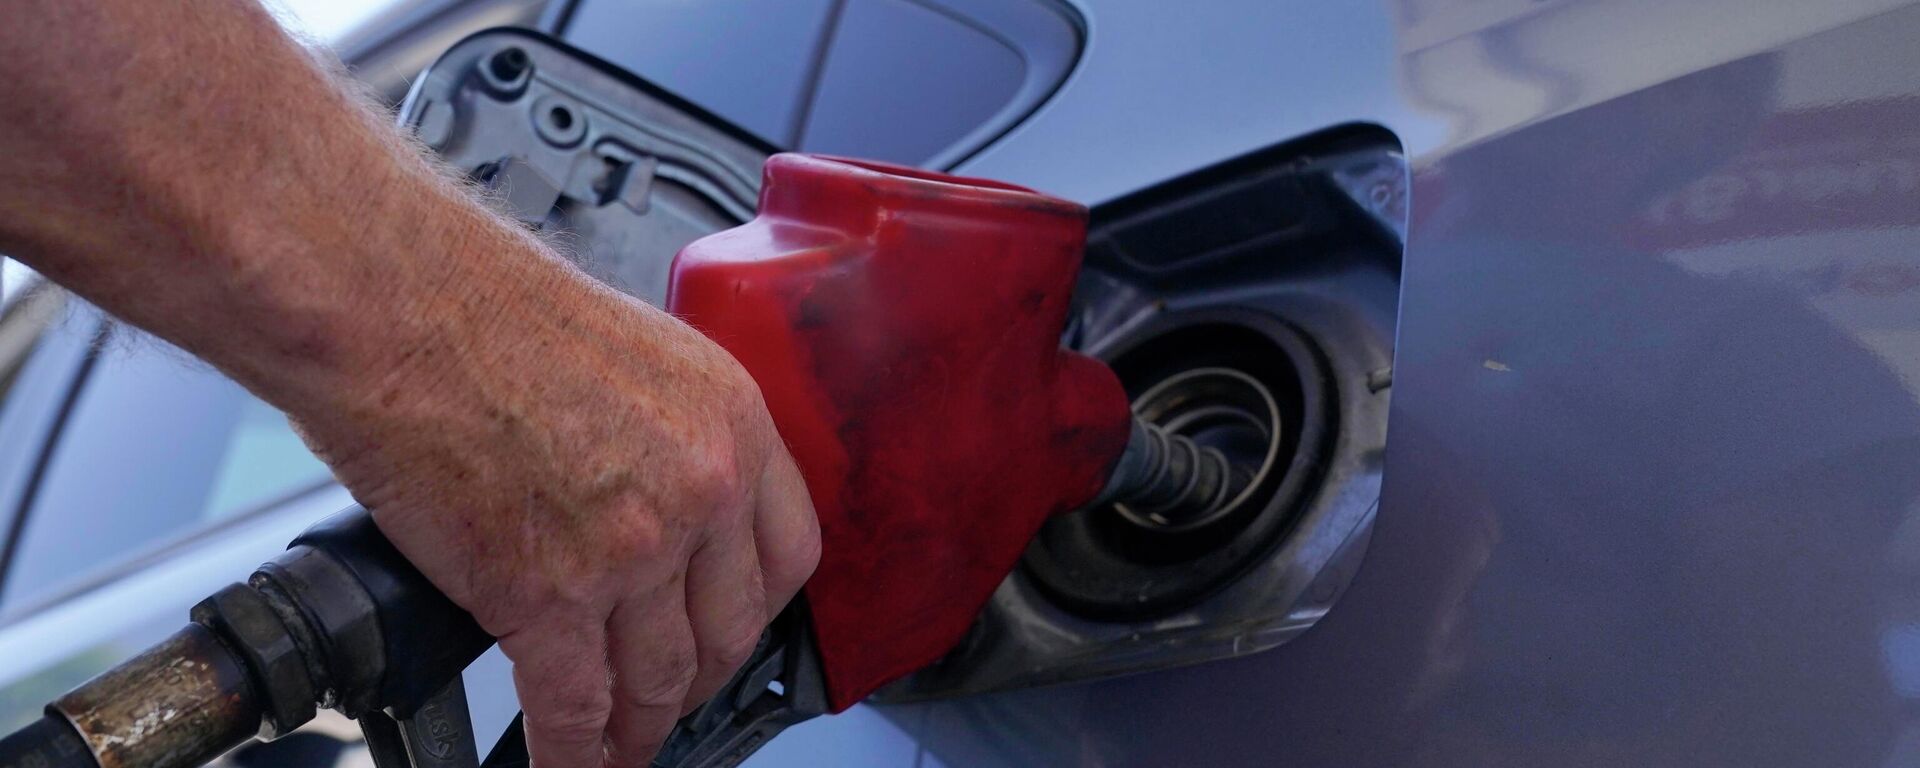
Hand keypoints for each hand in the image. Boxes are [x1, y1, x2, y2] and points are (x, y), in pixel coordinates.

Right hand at [294, 259, 819, 767]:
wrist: (395, 306)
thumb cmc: (485, 310)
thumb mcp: (637, 355)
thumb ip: (671, 437)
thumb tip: (663, 503)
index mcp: (732, 421)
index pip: (789, 554)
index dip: (756, 612)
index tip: (732, 633)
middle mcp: (701, 488)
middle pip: (727, 630)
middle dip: (696, 681)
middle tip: (672, 700)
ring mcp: (630, 549)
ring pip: (656, 679)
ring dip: (637, 729)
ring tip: (619, 748)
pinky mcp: (546, 595)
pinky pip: (576, 703)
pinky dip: (575, 751)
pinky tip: (570, 763)